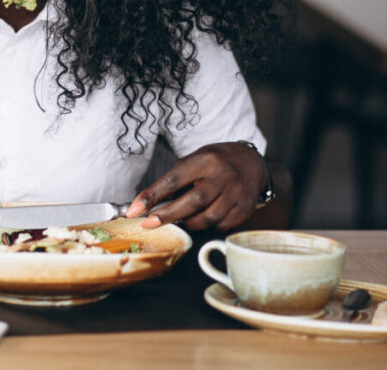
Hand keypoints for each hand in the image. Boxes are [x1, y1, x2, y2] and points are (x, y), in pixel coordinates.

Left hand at [125, 141, 267, 231]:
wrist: (252, 163)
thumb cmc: (215, 162)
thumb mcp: (195, 160)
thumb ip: (175, 180)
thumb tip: (149, 203)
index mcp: (206, 160)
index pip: (174, 179)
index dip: (152, 195)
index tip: (134, 210)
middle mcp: (224, 175)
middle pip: (193, 201)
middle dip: (167, 215)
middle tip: (148, 224)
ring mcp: (237, 193)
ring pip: (207, 218)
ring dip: (188, 224)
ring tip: (178, 220)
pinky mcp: (245, 208)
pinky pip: (221, 226)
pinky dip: (207, 226)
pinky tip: (201, 219)